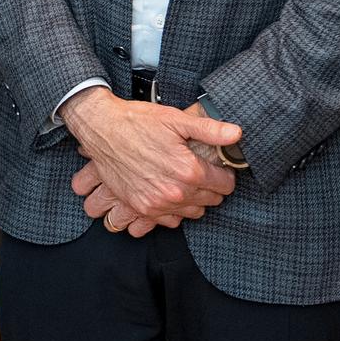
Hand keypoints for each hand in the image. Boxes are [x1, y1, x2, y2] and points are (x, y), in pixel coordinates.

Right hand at [61, 90, 239, 228]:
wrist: (102, 128)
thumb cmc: (138, 121)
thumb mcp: (176, 119)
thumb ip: (210, 129)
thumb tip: (237, 133)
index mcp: (188, 171)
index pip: (226, 185)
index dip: (224, 173)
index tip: (216, 166)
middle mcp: (174, 192)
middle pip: (212, 201)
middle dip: (210, 187)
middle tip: (200, 171)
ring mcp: (156, 203)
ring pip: (193, 213)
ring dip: (194, 199)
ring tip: (184, 181)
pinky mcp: (140, 208)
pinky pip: (170, 221)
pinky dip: (174, 210)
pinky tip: (169, 193)